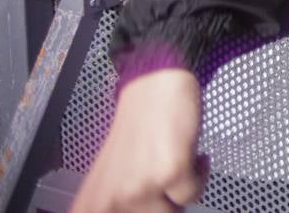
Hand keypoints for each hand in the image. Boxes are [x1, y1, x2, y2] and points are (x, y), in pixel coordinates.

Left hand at [70, 68, 205, 212]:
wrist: (153, 88)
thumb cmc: (135, 130)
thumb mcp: (110, 181)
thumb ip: (116, 206)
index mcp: (90, 206)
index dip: (140, 210)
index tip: (145, 202)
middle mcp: (111, 203)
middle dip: (163, 203)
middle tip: (160, 182)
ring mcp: (140, 189)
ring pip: (173, 211)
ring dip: (180, 189)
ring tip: (174, 167)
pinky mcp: (170, 173)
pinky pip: (193, 193)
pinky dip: (199, 175)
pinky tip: (190, 157)